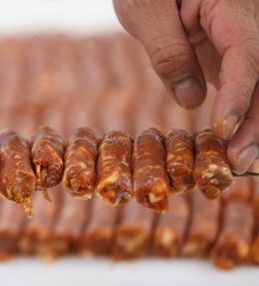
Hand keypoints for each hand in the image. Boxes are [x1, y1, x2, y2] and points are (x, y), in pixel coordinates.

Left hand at [113, 0, 258, 173]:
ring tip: (235, 161)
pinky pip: (238, 85)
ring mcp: (237, 41)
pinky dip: (236, 115)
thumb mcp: (146, 9)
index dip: (237, 95)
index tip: (224, 129)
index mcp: (230, 6)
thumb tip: (190, 99)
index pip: (245, 55)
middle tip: (237, 161)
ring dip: (250, 124)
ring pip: (256, 86)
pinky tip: (226, 143)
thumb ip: (168, 50)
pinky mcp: (224, 54)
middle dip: (254, 121)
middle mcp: (244, 24)